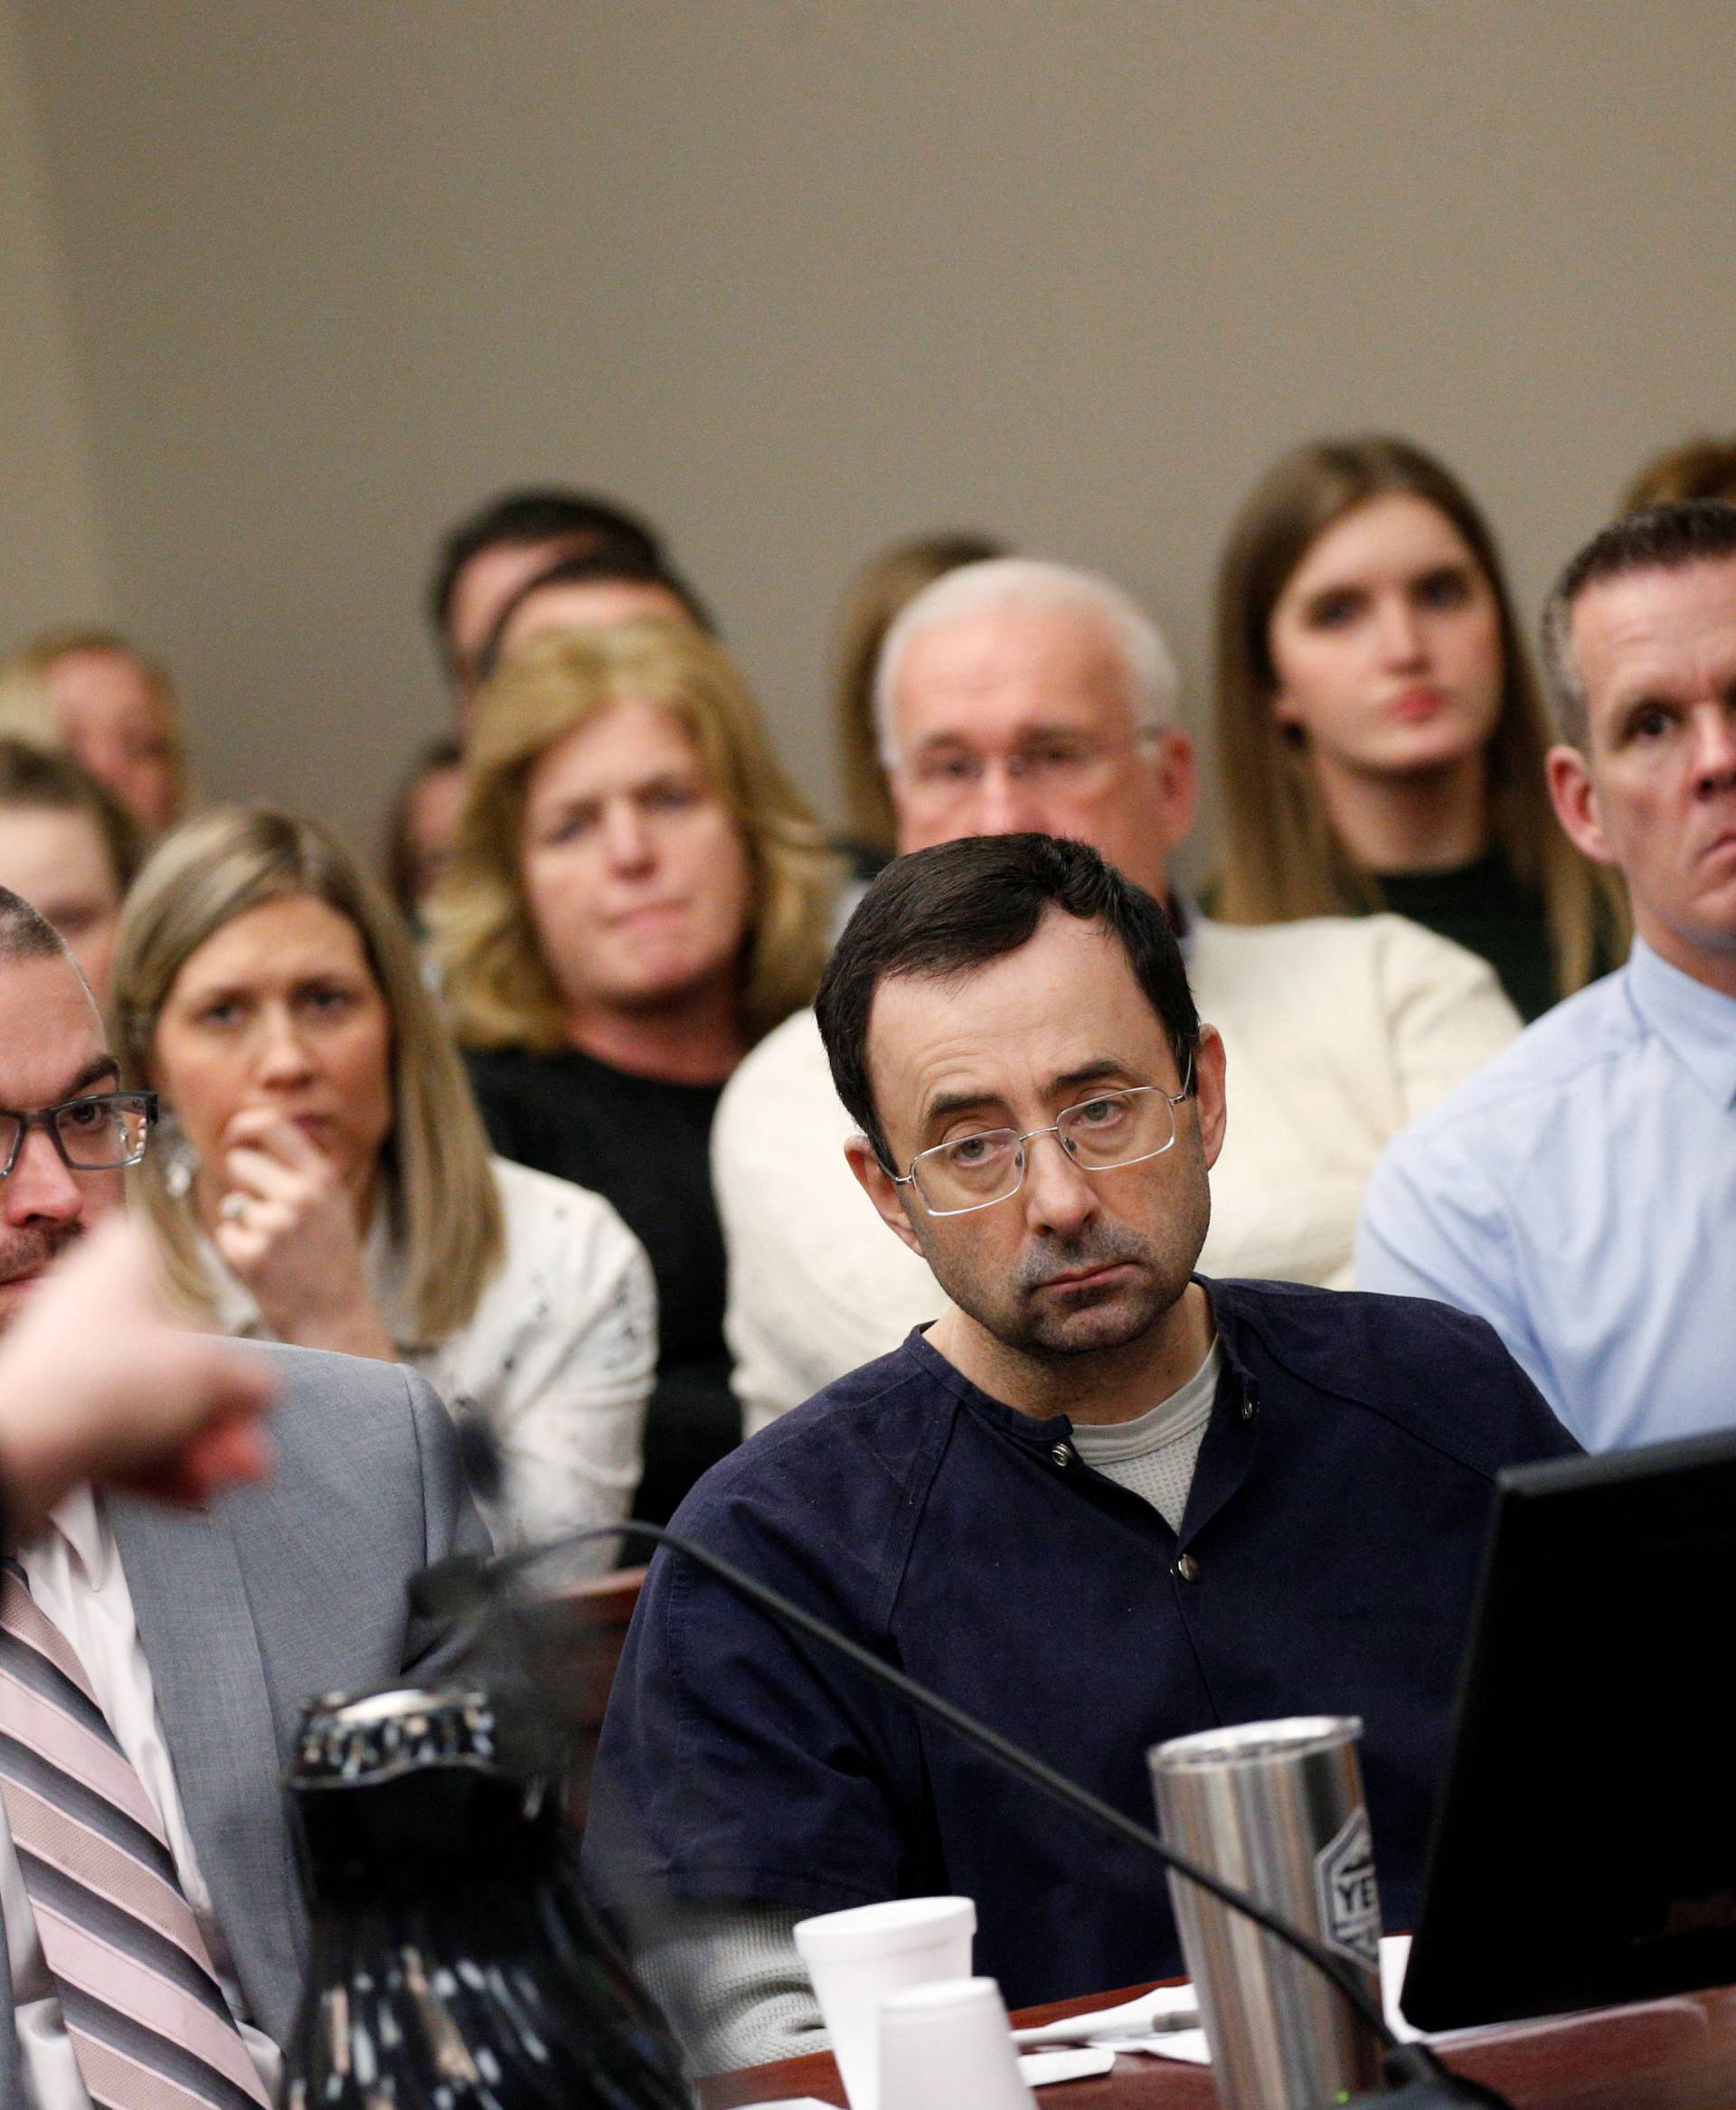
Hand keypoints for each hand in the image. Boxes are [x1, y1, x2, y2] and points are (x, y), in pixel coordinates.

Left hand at [0, 1218, 277, 1532]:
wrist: (16, 1448)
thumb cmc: (102, 1384)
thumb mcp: (207, 1374)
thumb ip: (250, 1381)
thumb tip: (263, 1391)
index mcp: (127, 1259)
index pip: (194, 1275)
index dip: (229, 1326)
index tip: (248, 1369)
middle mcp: (95, 1301)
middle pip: (178, 1357)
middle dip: (218, 1415)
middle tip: (248, 1449)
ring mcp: (72, 1359)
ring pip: (151, 1401)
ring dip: (195, 1443)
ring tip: (225, 1478)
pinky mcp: (56, 1411)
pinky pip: (120, 1432)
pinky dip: (157, 1460)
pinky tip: (193, 1492)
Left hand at [214, 1110, 394, 1360]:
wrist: (337, 1318)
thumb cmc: (329, 1258)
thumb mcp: (331, 1204)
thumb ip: (298, 1171)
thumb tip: (247, 1140)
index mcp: (322, 1177)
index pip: (271, 1125)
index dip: (244, 1126)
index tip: (234, 1136)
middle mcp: (300, 1196)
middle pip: (240, 1161)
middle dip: (244, 1182)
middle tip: (270, 1214)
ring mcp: (275, 1225)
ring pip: (232, 1202)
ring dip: (245, 1221)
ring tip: (277, 1246)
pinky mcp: (251, 1255)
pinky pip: (226, 1233)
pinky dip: (239, 1248)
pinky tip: (268, 1266)